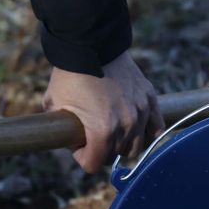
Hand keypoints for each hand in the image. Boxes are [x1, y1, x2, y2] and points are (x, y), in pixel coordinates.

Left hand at [45, 52, 163, 173]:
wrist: (90, 44)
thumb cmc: (69, 75)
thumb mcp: (54, 106)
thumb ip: (62, 130)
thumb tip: (67, 142)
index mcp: (102, 132)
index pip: (93, 164)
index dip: (82, 156)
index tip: (77, 142)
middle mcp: (126, 126)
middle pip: (115, 157)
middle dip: (101, 149)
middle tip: (91, 133)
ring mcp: (141, 113)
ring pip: (135, 146)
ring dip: (122, 143)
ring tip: (111, 130)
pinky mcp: (149, 100)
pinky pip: (155, 129)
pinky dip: (146, 133)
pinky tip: (135, 130)